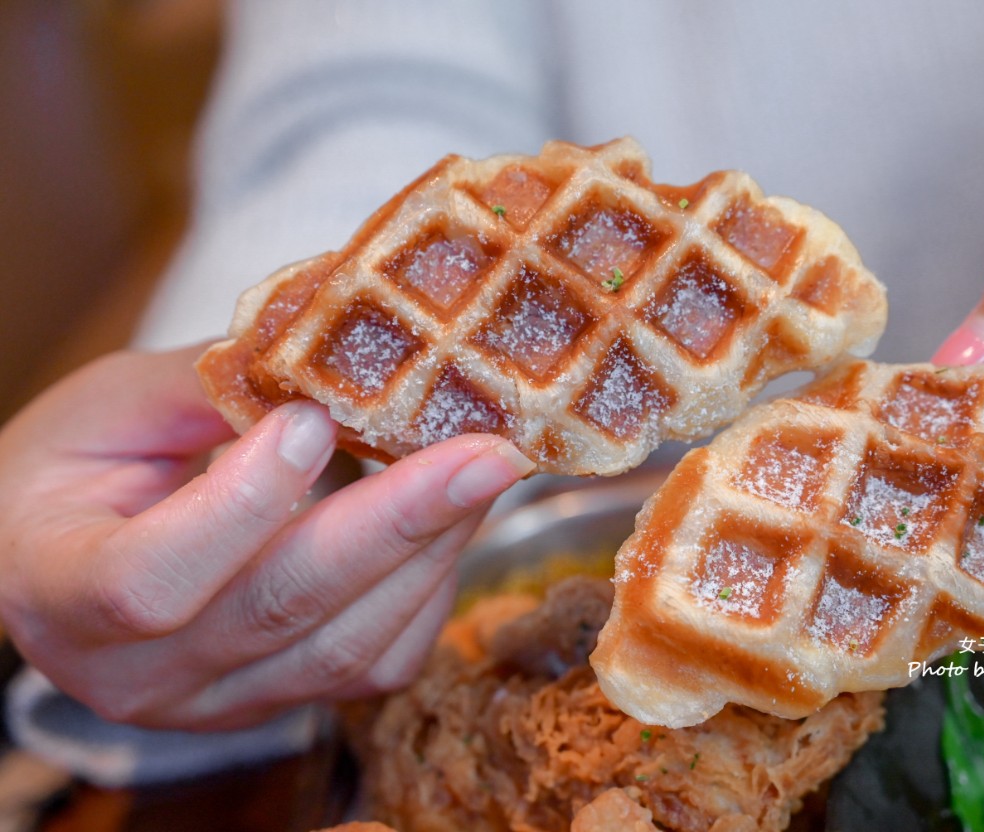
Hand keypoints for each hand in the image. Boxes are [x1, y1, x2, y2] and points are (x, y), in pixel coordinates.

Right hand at [0, 345, 532, 729]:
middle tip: (486, 450)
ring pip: (346, 647)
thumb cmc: (76, 472)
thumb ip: (208, 385)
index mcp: (60, 592)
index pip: (150, 580)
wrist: (63, 561)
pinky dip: (428, 589)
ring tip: (485, 469)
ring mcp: (220, 701)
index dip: (242, 505)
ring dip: (431, 550)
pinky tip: (450, 520)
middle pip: (281, 610)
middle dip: (398, 522)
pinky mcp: (285, 699)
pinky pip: (376, 665)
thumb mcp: (112, 408)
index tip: (310, 419)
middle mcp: (141, 675)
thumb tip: (335, 355)